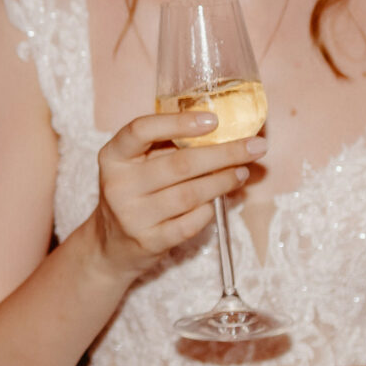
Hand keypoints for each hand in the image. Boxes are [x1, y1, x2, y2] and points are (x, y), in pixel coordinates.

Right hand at [87, 113, 265, 279]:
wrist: (110, 245)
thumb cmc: (134, 195)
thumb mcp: (136, 166)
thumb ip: (165, 148)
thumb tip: (222, 131)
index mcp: (113, 157)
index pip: (140, 130)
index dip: (178, 123)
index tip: (214, 120)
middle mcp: (118, 185)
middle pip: (179, 164)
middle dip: (225, 153)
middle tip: (255, 146)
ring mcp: (132, 215)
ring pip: (190, 194)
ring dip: (224, 181)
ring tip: (243, 172)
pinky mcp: (149, 241)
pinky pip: (191, 222)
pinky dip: (210, 209)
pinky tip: (218, 200)